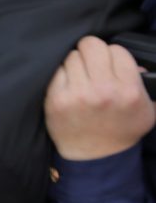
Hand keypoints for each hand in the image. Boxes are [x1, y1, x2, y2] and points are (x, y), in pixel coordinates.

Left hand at [45, 36, 155, 160]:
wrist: (95, 157)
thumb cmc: (121, 130)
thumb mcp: (146, 109)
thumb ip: (144, 84)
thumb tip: (136, 64)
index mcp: (128, 90)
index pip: (117, 49)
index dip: (112, 56)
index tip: (110, 66)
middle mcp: (103, 90)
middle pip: (91, 45)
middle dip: (91, 52)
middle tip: (91, 65)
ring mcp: (77, 94)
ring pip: (72, 55)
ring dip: (75, 64)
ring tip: (81, 78)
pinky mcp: (56, 99)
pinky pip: (56, 70)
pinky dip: (61, 74)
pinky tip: (68, 86)